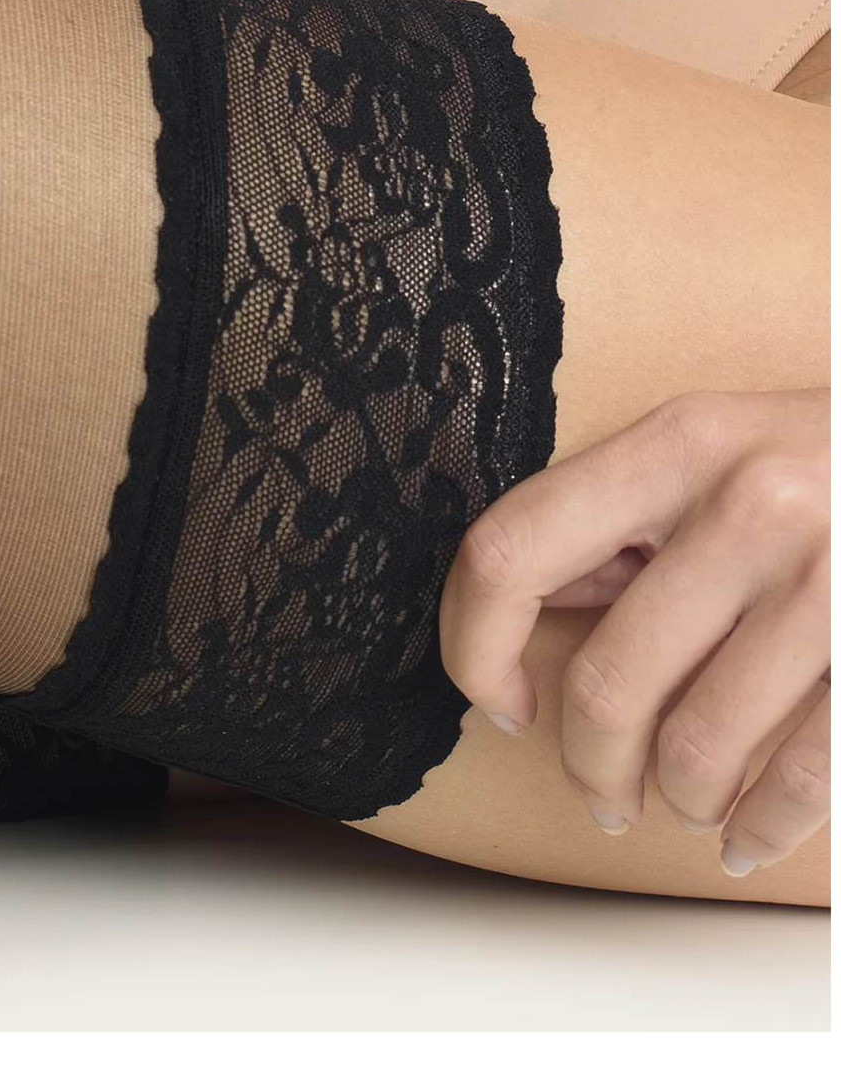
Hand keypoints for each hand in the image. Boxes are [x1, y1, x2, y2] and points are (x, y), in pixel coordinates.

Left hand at [440, 388, 829, 875]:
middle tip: (603, 789)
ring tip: (687, 798)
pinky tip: (747, 835)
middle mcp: (747, 505)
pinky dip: (762, 828)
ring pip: (696, 748)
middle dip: (591, 764)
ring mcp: (826, 580)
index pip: (512, 552)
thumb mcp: (714, 445)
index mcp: (677, 445)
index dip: (477, 645)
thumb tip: (514, 605)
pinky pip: (802, 777)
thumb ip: (617, 517)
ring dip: (679, 798)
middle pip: (606, 682)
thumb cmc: (827, 455)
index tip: (500, 698)